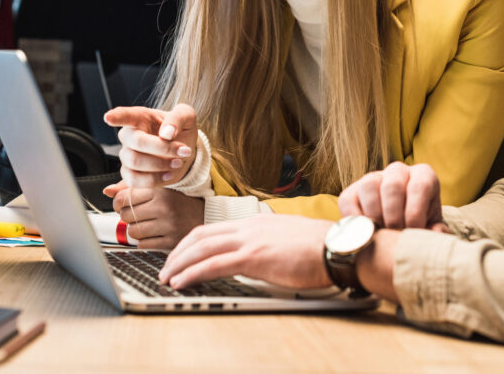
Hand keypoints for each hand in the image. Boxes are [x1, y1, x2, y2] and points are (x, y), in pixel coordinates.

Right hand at [103, 103, 197, 187]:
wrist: (183, 153)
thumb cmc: (181, 130)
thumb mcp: (187, 117)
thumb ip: (177, 118)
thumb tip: (167, 133)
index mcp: (141, 117)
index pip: (126, 115)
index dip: (117, 116)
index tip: (108, 118)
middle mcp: (130, 135)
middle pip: (137, 142)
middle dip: (163, 148)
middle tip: (184, 151)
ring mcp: (127, 155)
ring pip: (134, 162)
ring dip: (160, 165)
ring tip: (178, 163)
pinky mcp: (130, 173)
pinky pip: (133, 180)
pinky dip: (153, 180)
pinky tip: (168, 175)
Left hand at [105, 185, 204, 248]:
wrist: (209, 213)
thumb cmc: (181, 199)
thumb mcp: (160, 186)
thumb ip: (132, 187)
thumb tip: (107, 192)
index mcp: (160, 190)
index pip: (123, 198)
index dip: (118, 203)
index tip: (124, 205)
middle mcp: (164, 207)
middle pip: (125, 216)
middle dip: (127, 216)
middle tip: (137, 214)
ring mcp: (168, 225)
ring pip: (132, 232)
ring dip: (135, 229)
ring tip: (146, 224)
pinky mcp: (171, 241)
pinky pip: (143, 245)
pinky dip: (144, 241)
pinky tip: (153, 234)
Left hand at [158, 215, 333, 289]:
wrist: (337, 246)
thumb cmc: (320, 246)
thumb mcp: (287, 239)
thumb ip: (268, 243)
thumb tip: (258, 255)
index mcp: (256, 222)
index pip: (213, 228)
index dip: (191, 242)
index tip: (180, 255)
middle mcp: (249, 227)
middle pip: (200, 235)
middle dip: (178, 252)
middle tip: (166, 268)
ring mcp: (250, 240)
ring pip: (201, 248)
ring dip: (179, 263)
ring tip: (167, 277)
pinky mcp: (254, 257)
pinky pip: (213, 264)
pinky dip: (192, 272)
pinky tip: (182, 281)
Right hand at [339, 162, 447, 231]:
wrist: (399, 232)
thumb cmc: (421, 228)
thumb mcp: (433, 229)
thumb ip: (438, 232)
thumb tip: (435, 233)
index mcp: (423, 176)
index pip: (419, 186)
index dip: (415, 213)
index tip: (413, 233)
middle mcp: (398, 171)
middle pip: (393, 185)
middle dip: (394, 216)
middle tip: (395, 235)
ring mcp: (373, 178)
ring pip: (369, 186)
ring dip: (374, 215)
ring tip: (380, 234)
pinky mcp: (352, 191)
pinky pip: (348, 200)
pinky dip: (355, 219)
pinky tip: (365, 233)